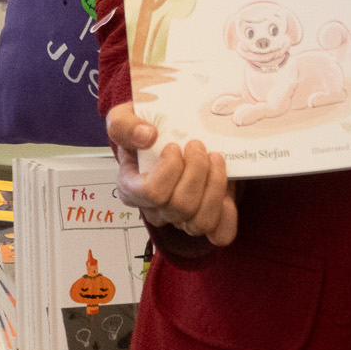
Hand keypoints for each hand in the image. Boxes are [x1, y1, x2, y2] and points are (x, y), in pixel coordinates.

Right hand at [106, 102, 238, 246]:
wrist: (167, 129)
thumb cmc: (144, 128)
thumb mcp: (123, 116)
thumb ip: (125, 125)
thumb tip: (147, 137)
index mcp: (131, 189)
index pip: (151, 193)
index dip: (169, 169)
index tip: (174, 146)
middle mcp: (155, 210)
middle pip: (180, 206)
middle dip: (196, 171)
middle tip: (198, 146)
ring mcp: (181, 219)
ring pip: (201, 222)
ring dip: (215, 185)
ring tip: (215, 158)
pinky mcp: (206, 219)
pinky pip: (220, 233)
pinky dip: (228, 212)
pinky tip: (226, 186)